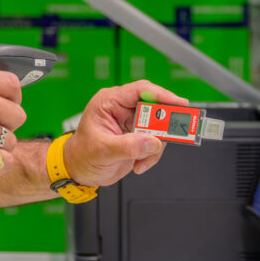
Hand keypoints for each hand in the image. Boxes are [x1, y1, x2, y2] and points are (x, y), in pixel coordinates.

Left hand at [64, 80, 188, 186]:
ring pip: (159, 127)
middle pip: (155, 107)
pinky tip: (139, 163)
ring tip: (143, 160)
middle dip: (163, 125)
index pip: (140, 90)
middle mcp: (122, 108)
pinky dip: (152, 155)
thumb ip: (128, 146)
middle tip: (170, 136)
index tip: (180, 103)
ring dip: (156, 146)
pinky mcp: (138, 136)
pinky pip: (156, 142)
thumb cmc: (82, 154)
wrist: (80, 170)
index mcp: (109, 101)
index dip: (162, 94)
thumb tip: (152, 141)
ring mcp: (132, 122)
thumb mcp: (103, 150)